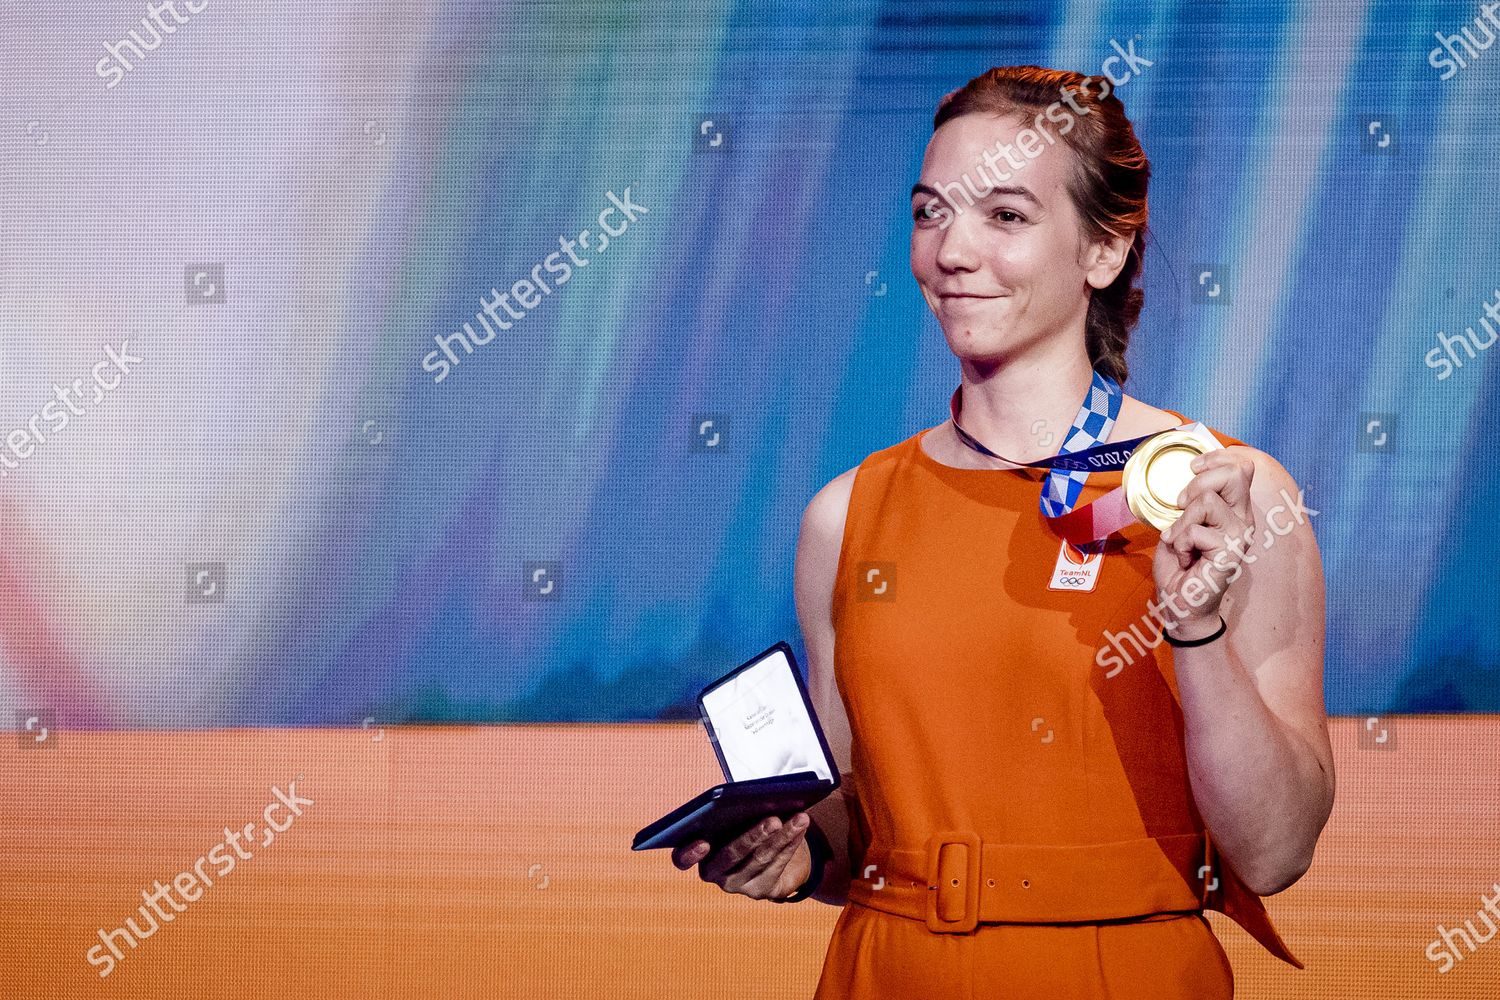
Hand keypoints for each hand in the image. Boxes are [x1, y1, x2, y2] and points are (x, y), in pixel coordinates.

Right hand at [670, 813, 812, 900]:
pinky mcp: (759, 891)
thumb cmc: (740, 826)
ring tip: (799, 818)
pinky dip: (792, 843)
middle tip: (773, 820)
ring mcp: (737, 885)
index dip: (689, 854)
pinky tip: (801, 828)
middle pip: (730, 856)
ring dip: (782, 837)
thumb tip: (756, 796)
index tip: (703, 842)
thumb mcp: (733, 818)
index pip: (681, 860)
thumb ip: (733, 811)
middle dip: (753, 837)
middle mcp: (713, 873)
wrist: (765, 856)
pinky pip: (778, 865)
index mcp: (697, 852)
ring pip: (760, 860)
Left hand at [1152, 448, 1257, 631]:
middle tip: (1182, 505)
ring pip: (1207, 502)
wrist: (1181, 603)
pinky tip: (1186, 557)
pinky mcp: (1230, 553)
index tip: (1193, 468)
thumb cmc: (1181, 566)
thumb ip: (1191, 502)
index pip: (1241, 467)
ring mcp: (1239, 536)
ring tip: (1182, 542)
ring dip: (1182, 522)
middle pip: (1235, 474)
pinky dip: (1181, 542)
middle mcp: (1243, 520)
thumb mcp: (1181, 524)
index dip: (1216, 459)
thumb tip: (1189, 476)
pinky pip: (1195, 531)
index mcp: (1234, 509)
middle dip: (1199, 483)